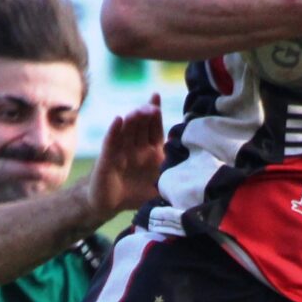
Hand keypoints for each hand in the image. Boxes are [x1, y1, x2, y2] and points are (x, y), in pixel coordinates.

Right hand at [86, 96, 166, 218]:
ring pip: (128, 129)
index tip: (156, 95)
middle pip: (142, 124)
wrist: (109, 205)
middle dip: (146, 113)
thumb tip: (195, 180)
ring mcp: (121, 150)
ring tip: (140, 111)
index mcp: (151, 151)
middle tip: (152, 107)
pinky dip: (114, 131)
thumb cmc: (135, 196)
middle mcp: (136, 146)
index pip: (154, 127)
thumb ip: (173, 182)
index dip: (155, 112)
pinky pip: (111, 142)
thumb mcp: (159, 189)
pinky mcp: (107, 158)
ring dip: (133, 118)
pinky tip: (119, 120)